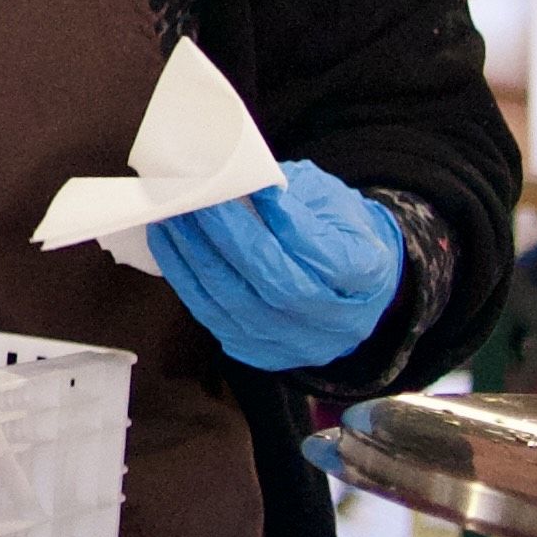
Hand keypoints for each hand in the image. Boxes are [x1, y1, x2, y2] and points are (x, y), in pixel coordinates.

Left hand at [149, 161, 403, 372]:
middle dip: (230, 238)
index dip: (289, 224)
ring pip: (238, 304)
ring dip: (196, 257)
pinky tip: (169, 244)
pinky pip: (214, 317)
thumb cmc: (336, 229)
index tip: (256, 189)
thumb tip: (238, 183)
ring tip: (172, 216)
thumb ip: (292, 197)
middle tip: (196, 198)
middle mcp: (337, 321)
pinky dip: (186, 278)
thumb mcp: (330, 201)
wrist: (343, 282)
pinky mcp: (259, 352)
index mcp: (367, 275)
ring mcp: (297, 344)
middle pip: (277, 285)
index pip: (327, 256)